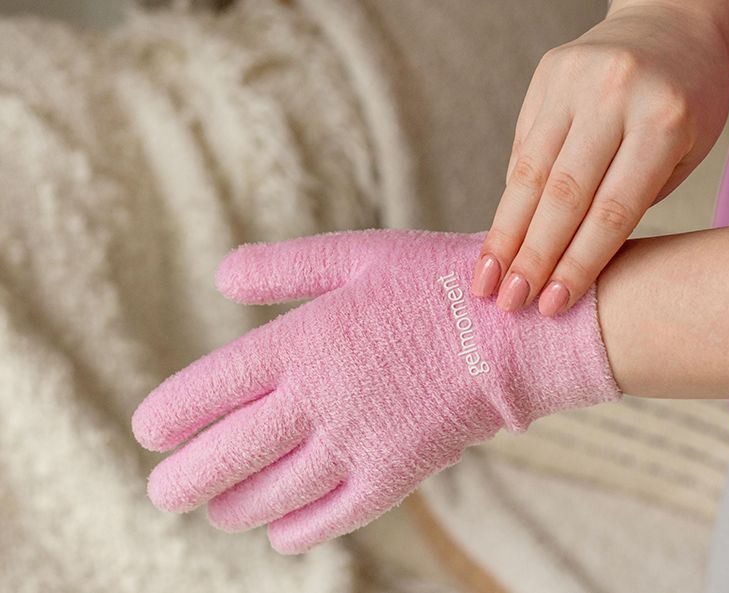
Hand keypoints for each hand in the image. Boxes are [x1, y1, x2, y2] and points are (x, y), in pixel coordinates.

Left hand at [132, 230, 619, 552]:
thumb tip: (220, 276)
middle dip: (181, 482)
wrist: (515, 331)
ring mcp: (354, 445)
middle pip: (222, 458)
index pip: (205, 393)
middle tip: (164, 491)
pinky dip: (292, 532)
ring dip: (230, 509)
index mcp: (302, 341)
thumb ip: (284, 270)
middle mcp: (317, 400)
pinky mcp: (392, 478)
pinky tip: (279, 531)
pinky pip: (326, 520)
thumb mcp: (358, 255)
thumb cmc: (436, 283)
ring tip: (218, 509)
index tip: (150, 430)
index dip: (167, 418)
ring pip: (267, 498)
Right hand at [472, 3, 728, 315]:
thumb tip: (566, 262)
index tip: (553, 305)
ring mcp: (574, 80)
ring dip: (505, 232)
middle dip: (532, 256)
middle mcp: (614, 95)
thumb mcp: (684, 152)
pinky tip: (500, 236)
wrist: (672, 21)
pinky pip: (523, 146)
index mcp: (664, 119)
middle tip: (508, 303)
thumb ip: (630, 201)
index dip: (578, 263)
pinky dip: (512, 197)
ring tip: (486, 279)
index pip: (611, 209)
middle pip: (563, 193)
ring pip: (530, 170)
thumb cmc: (687, 101)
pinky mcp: (546, 75)